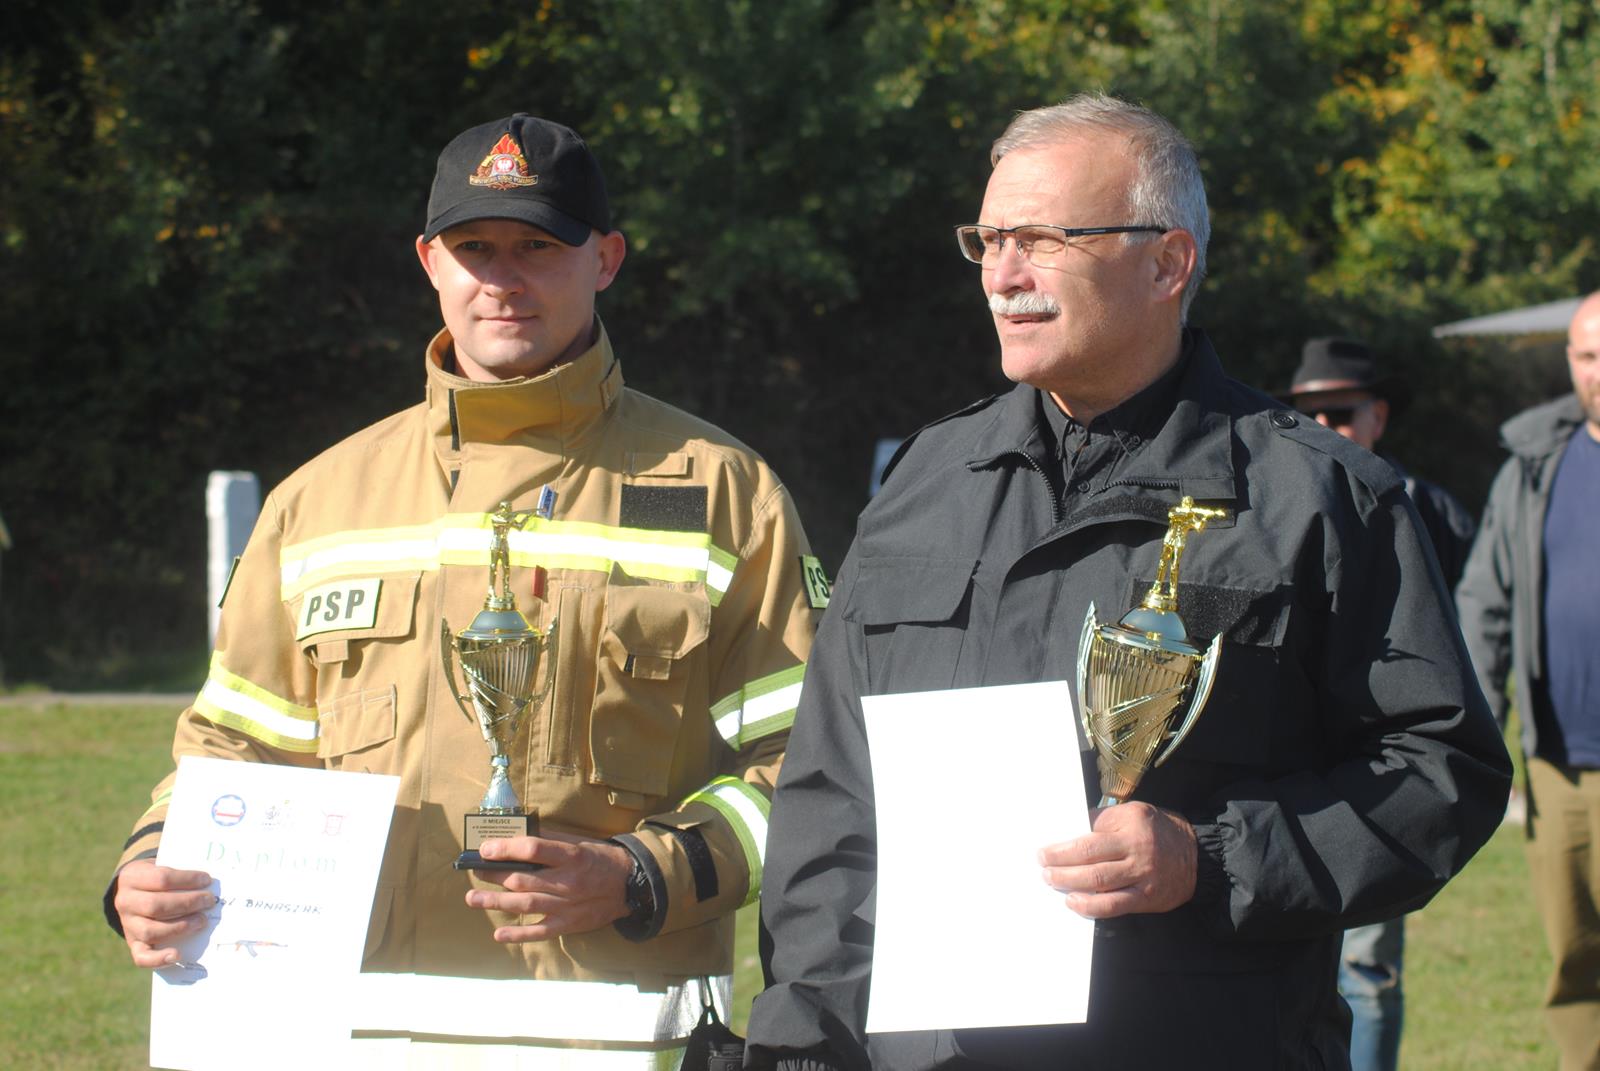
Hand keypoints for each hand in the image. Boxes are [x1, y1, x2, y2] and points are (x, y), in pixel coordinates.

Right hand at [113, 860, 216, 967]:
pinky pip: (141, 957)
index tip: (206, 880)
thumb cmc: (157, 878)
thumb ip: (179, 870)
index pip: (161, 878)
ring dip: (180, 927)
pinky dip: (159, 959)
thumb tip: (208, 880)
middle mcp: (125, 902)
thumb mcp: (161, 865)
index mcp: (132, 877)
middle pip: (156, 905)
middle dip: (187, 903)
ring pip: (150, 931)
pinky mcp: (133, 943)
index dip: (187, 880)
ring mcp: (127, 925)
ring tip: (202, 921)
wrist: (134, 892)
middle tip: (209, 901)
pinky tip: (177, 955)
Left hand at [465, 833, 634, 941]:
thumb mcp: (578, 843)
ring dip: (495, 902)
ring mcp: (567, 906)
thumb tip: (517, 836)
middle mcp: (567, 882)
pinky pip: (540, 931)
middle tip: (477, 871)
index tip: (486, 848)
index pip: (532, 849)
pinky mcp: (568, 925)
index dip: (506, 848)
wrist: (629, 885)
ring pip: (525, 904)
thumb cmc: (599, 859)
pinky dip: (518, 934)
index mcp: (571, 856)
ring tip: (472, 898)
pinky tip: (499, 934)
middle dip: (494, 875)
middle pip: (522, 879)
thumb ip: (549, 840)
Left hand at [1038, 802, 1196, 917]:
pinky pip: (1113, 905)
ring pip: (1097, 880)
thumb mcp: (1137, 813)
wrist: (1199, 858)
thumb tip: (1073, 830)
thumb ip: (1107, 820)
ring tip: (1050, 879)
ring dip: (1068, 881)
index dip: (1066, 839)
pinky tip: (1072, 902)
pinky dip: (1089, 906)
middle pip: (1088, 854)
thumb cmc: (1160, 832)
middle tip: (1042, 862)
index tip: (1048, 845)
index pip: (1091, 827)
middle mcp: (1137, 846)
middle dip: (1059, 859)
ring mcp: (1142, 874)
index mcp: (1132, 821)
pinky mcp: (1145, 897)